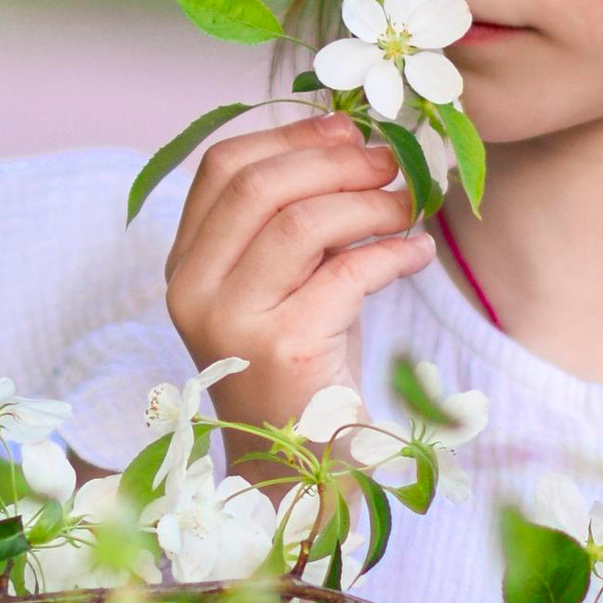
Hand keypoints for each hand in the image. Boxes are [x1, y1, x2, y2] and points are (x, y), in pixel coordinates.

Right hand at [162, 112, 439, 460]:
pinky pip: (347, 272)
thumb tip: (351, 137)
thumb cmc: (299, 371)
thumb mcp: (283, 287)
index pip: (221, 168)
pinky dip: (393, 251)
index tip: (346, 128)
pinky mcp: (283, 350)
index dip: (289, 135)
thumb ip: (295, 222)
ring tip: (408, 205)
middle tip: (391, 162)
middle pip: (259, 186)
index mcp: (185, 268)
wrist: (298, 475)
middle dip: (335, 161)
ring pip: (301, 221)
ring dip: (368, 202)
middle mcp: (194, 292)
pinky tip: (418, 251)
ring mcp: (232, 323)